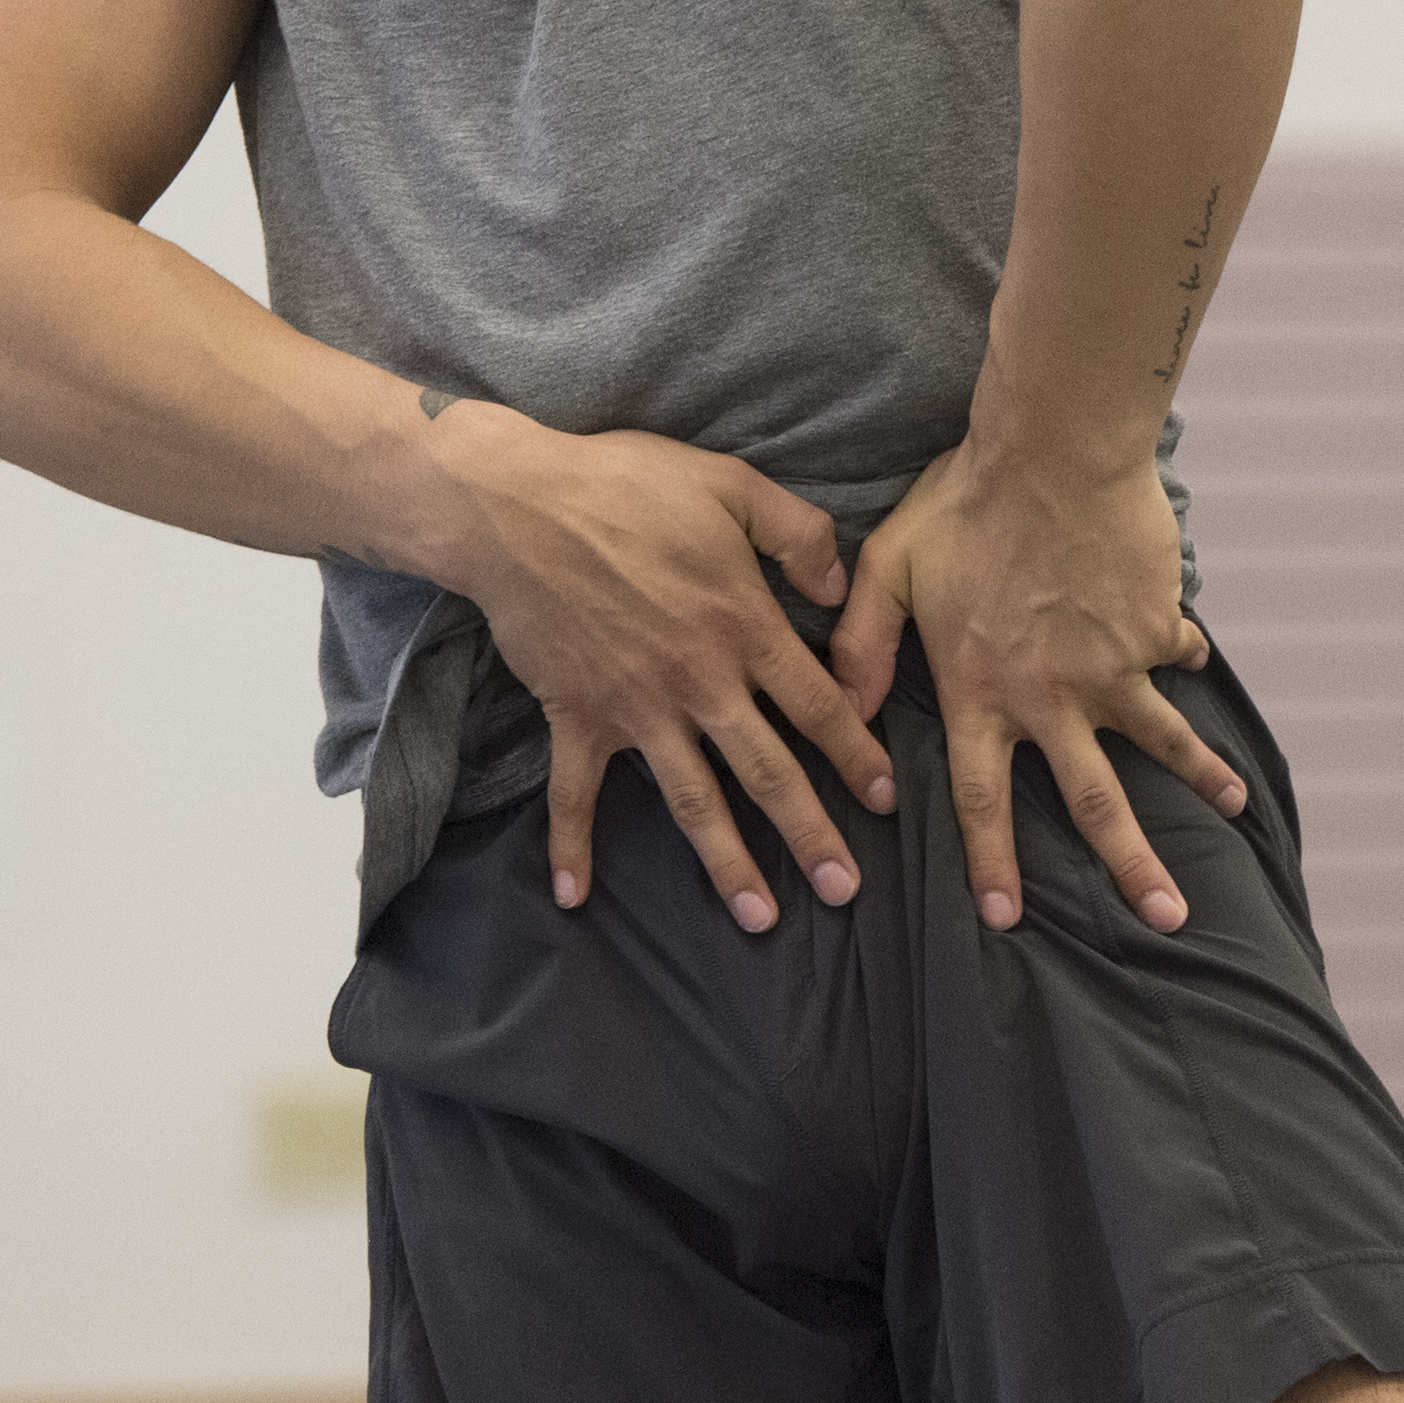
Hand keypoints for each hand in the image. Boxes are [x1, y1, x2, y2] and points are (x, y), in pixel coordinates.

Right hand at [432, 405, 883, 931]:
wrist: (518, 508)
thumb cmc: (628, 486)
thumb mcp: (732, 485)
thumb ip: (799, 534)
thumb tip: (838, 590)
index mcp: (745, 627)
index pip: (818, 704)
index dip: (857, 753)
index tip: (885, 799)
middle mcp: (700, 681)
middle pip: (767, 771)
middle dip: (810, 833)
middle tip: (844, 890)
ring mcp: (637, 708)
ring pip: (692, 800)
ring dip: (726, 863)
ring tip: (761, 918)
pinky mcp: (578, 715)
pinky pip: (575, 793)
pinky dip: (571, 845)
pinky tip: (574, 896)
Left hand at [825, 432, 1246, 934]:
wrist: (1056, 451)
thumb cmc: (965, 502)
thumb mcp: (889, 566)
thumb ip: (862, 642)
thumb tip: (842, 707)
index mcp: (983, 691)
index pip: (982, 798)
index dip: (992, 862)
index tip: (1005, 919)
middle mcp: (1053, 696)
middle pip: (1096, 801)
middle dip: (1132, 866)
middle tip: (1168, 918)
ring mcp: (1113, 666)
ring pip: (1162, 741)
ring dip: (1201, 778)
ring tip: (1234, 808)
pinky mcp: (1155, 626)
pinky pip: (1174, 652)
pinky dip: (1185, 657)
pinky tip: (1193, 660)